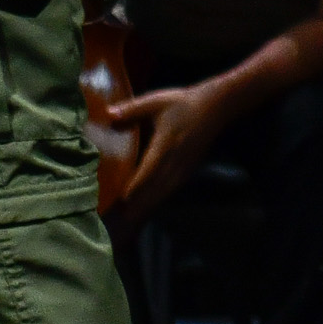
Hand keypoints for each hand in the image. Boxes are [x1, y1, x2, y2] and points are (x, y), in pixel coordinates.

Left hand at [103, 79, 236, 223]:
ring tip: (131, 220)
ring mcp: (184, 168)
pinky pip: (171, 188)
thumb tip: (108, 115)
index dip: (133, 189)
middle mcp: (175, 162)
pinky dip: (158, 198)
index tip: (119, 202)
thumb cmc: (181, 103)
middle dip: (137, 205)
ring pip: (163, 192)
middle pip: (154, 189)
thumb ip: (130, 110)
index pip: (146, 173)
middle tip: (119, 221)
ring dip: (148, 205)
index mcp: (164, 146)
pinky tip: (148, 206)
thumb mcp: (154, 102)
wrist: (215, 108)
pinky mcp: (188, 169)